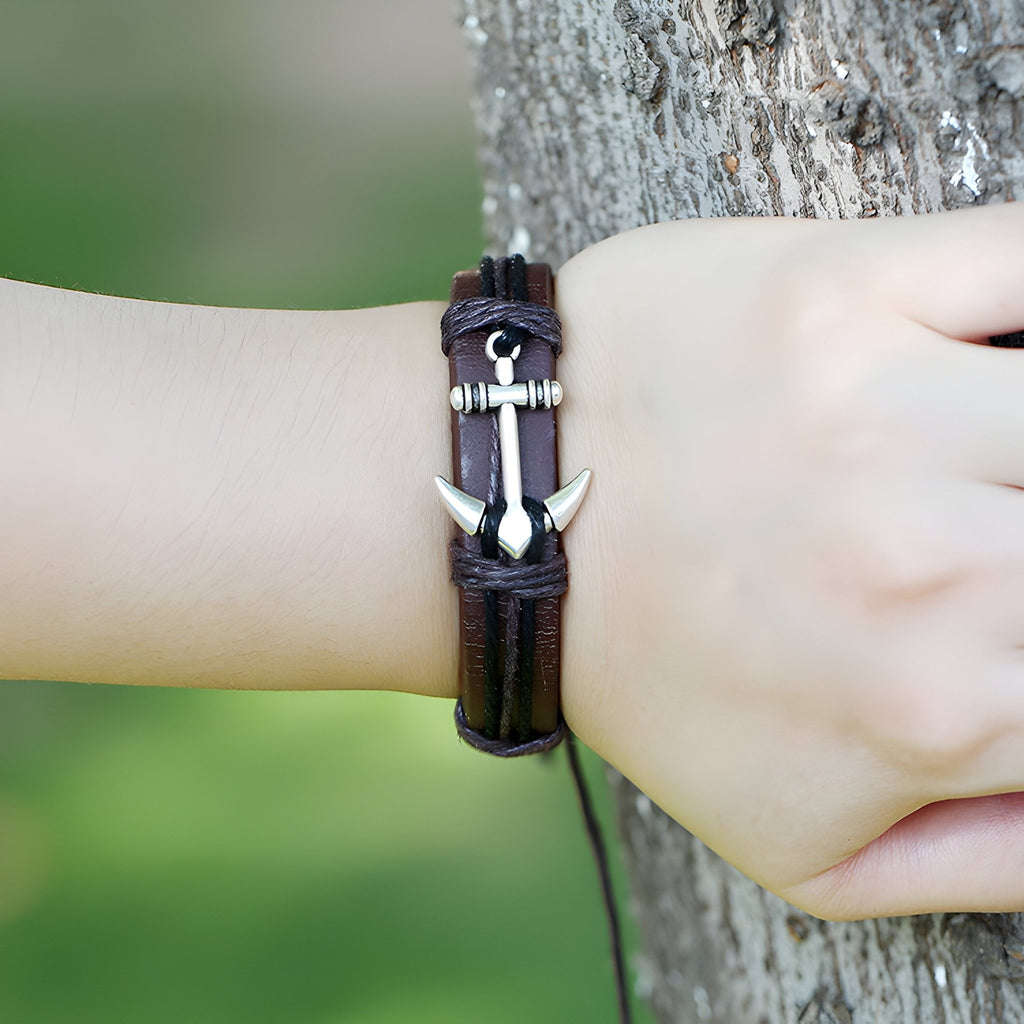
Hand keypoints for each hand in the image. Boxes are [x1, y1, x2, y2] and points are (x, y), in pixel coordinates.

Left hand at [555, 204, 1023, 918]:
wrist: (512, 518)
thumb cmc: (647, 674)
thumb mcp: (804, 846)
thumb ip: (989, 861)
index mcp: (939, 703)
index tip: (1011, 623)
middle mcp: (932, 555)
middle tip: (984, 546)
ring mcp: (887, 403)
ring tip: (988, 465)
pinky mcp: (840, 285)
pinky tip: (1002, 363)